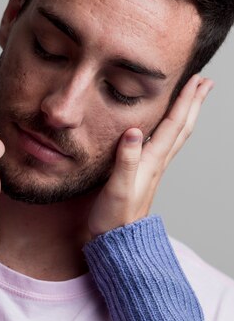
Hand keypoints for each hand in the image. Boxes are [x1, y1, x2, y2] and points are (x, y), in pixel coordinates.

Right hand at [88, 75, 213, 236]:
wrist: (116, 240)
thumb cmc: (115, 218)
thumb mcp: (118, 189)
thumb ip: (126, 160)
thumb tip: (135, 131)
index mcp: (152, 161)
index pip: (174, 125)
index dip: (185, 101)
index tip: (196, 80)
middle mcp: (156, 162)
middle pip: (182, 127)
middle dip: (194, 103)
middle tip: (205, 82)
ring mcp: (152, 168)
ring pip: (175, 135)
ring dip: (186, 113)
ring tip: (192, 97)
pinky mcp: (143, 173)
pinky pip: (163, 143)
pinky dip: (170, 128)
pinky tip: (165, 125)